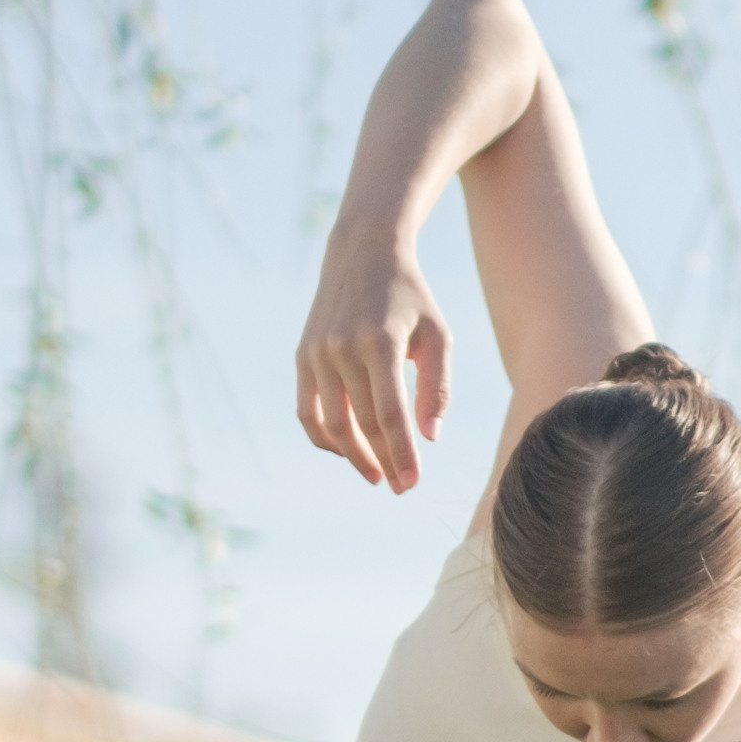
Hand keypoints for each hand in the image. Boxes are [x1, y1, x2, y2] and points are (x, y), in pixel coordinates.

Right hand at [295, 225, 451, 492]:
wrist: (362, 253)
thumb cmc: (410, 299)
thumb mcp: (437, 334)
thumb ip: (436, 386)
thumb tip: (430, 437)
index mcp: (379, 341)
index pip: (389, 413)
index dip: (401, 453)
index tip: (413, 484)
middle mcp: (342, 347)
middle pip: (361, 423)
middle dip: (384, 460)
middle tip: (402, 487)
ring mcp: (317, 353)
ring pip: (332, 423)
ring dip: (354, 456)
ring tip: (378, 475)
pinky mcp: (303, 356)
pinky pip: (308, 411)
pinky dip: (325, 438)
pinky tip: (349, 452)